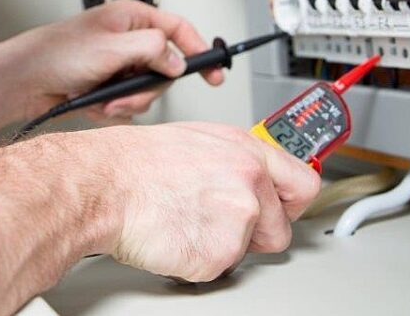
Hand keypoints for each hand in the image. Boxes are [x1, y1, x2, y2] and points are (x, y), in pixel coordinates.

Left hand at [0, 0, 219, 121]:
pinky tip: (91, 103)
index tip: (215, 73)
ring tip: (101, 101)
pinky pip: (126, 102)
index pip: (178, 29)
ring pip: (146, 90)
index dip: (199, 49)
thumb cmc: (55, 54)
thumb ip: (151, 50)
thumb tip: (178, 61)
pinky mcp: (108, 84)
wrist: (23, 82)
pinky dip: (111, 108)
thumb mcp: (111, 49)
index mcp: (132, 17)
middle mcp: (128, 38)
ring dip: (125, 102)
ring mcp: (118, 63)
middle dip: (146, 89)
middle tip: (126, 96)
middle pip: (164, 68)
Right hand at [86, 122, 321, 280]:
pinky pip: (218, 268)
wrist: (105, 185)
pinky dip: (197, 259)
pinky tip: (176, 235)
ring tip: (186, 220)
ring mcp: (238, 219)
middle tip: (216, 223)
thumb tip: (249, 178)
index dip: (291, 203)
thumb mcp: (198, 141)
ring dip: (221, 245)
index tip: (283, 209)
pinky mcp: (219, 254)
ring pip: (246, 251)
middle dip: (254, 234)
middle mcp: (250, 182)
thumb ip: (234, 161)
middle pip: (280, 229)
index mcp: (246, 151)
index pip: (303, 184)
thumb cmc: (137, 162)